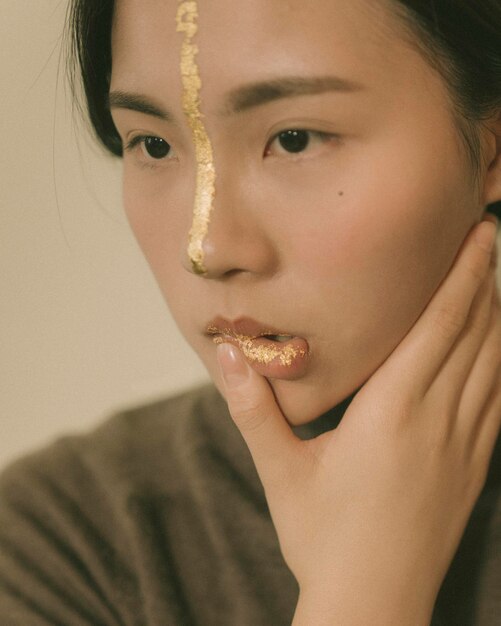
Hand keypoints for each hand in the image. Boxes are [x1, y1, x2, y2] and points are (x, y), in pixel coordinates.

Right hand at [217, 215, 499, 624]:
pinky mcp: (474, 469)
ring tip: (497, 279)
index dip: (462, 276)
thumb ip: (252, 406)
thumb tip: (226, 352)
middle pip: (473, 334)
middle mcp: (436, 420)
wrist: (373, 605)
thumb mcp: (278, 469)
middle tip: (490, 234)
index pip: (437, 327)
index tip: (477, 235)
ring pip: (494, 363)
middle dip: (485, 279)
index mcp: (390, 412)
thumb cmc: (323, 538)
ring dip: (497, 316)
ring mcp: (462, 445)